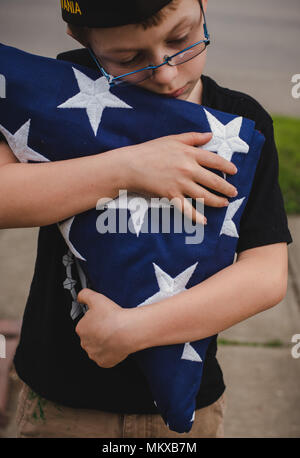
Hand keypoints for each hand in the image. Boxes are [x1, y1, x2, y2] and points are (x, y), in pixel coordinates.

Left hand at [75, 288, 133, 367]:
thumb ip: (84, 295)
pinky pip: (106, 358)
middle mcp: (85, 343)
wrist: (127, 330)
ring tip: (114, 334)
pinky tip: (116, 344)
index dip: (95, 320)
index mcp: (81, 329)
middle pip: (91, 337)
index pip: (85, 324)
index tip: (103, 318)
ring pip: (98, 347)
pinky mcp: (104, 362)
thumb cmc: (113, 317)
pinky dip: (110, 352)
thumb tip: (80, 297)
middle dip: (98, 332)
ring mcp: (94, 354)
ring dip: (104, 342)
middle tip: (109, 325)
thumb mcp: (96, 298)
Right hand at [120, 132, 237, 224]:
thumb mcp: (173, 139)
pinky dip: (196, 217)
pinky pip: (187, 209)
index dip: (227, 167)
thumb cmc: (151, 150)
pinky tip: (204, 221)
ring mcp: (180, 184)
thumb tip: (210, 135)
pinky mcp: (171, 196)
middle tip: (234, 193)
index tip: (234, 172)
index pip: (215, 161)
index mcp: (190, 154)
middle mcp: (188, 169)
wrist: (131, 165)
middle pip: (214, 181)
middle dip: (227, 188)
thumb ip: (193, 138)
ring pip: (205, 196)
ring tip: (224, 203)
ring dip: (217, 201)